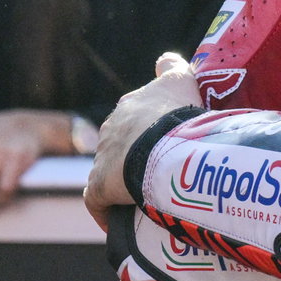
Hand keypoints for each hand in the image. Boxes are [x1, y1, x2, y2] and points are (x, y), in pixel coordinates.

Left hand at [85, 52, 201, 229]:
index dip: (146, 122)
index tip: (157, 132)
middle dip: (135, 151)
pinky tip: (119, 220)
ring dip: (123, 179)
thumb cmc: (179, 112)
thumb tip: (165, 60)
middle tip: (162, 167)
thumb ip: (173, 65)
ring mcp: (103, 156)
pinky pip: (98, 200)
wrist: (165, 147)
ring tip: (147, 194)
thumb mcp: (182, 79)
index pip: (134, 111)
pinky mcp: (98, 186)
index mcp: (131, 104)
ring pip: (110, 168)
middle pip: (121, 139)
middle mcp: (112, 126)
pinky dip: (106, 209)